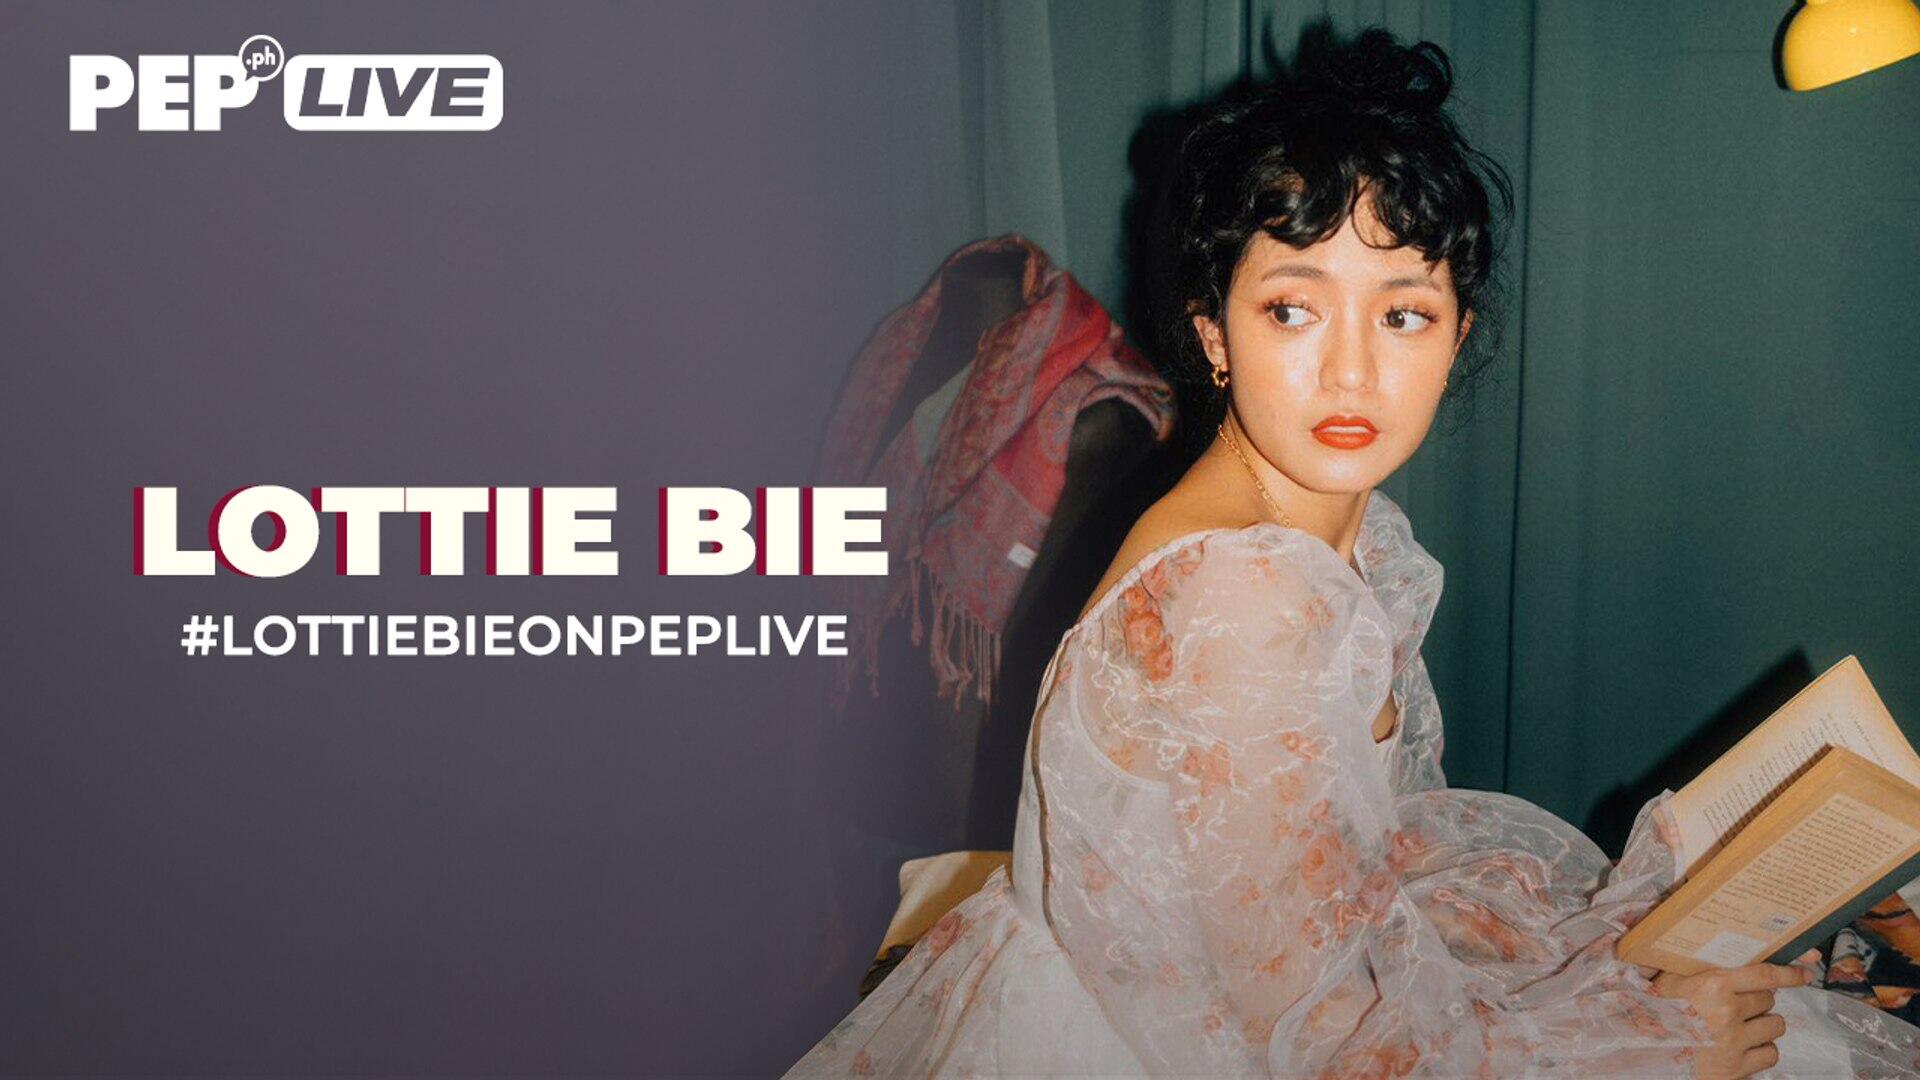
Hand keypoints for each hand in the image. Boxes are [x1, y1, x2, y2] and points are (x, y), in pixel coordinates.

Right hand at [1651, 955, 1813, 1078]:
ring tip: (1742, 1026)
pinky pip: (1770, 1054)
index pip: (1765, 976)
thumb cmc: (1657, 1014)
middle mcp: (1728, 1012)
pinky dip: (1761, 1051)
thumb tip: (1716, 948)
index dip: (1789, 974)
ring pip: (1775, 1027)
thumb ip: (1695, 968)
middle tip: (1738, 1004)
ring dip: (1763, 1026)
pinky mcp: (1739, 1067)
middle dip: (1758, 1001)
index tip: (1804, 973)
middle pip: (1769, 1000)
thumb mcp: (1669, 982)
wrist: (1649, 1056)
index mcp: (1713, 986)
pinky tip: (1743, 1047)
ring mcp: (1735, 1042)